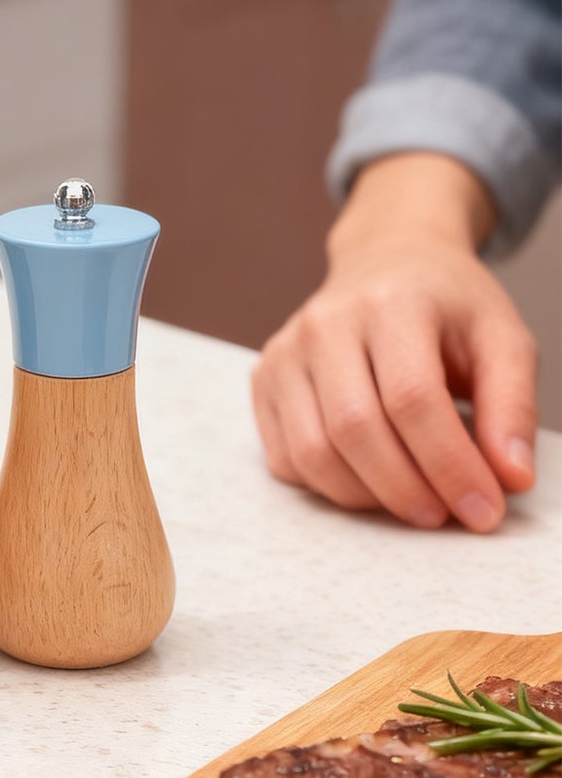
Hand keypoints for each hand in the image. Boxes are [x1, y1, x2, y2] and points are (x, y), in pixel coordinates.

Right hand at [252, 153, 537, 531]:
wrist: (384, 261)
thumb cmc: (446, 305)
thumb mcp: (502, 338)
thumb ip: (513, 407)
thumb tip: (510, 479)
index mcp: (391, 304)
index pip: (412, 400)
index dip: (450, 466)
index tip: (484, 510)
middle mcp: (325, 325)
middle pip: (355, 431)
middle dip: (406, 491)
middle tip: (446, 516)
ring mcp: (284, 353)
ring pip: (313, 453)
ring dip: (367, 497)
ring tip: (412, 502)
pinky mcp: (263, 381)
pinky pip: (285, 458)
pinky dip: (329, 486)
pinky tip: (369, 478)